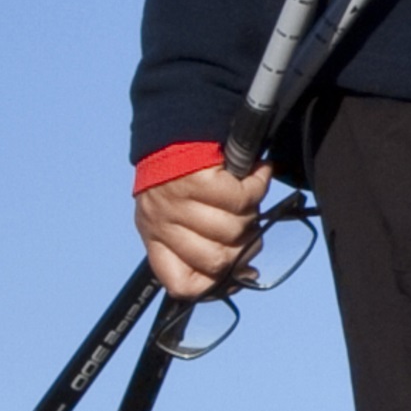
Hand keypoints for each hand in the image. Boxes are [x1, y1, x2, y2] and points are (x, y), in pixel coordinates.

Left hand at [137, 157, 269, 298]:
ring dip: (251, 213)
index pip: (182, 283)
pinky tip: (253, 175)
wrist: (174, 124)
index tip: (233, 274)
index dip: (213, 285)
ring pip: (234, 230)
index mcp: (154, 236)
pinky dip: (256, 186)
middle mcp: (162, 223)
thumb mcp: (176, 215)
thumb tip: (247, 273)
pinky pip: (242, 199)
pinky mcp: (199, 181)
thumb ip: (203, 245)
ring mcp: (178, 203)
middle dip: (243, 244)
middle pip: (219, 261)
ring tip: (246, 196)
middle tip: (245, 221)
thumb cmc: (180, 174)